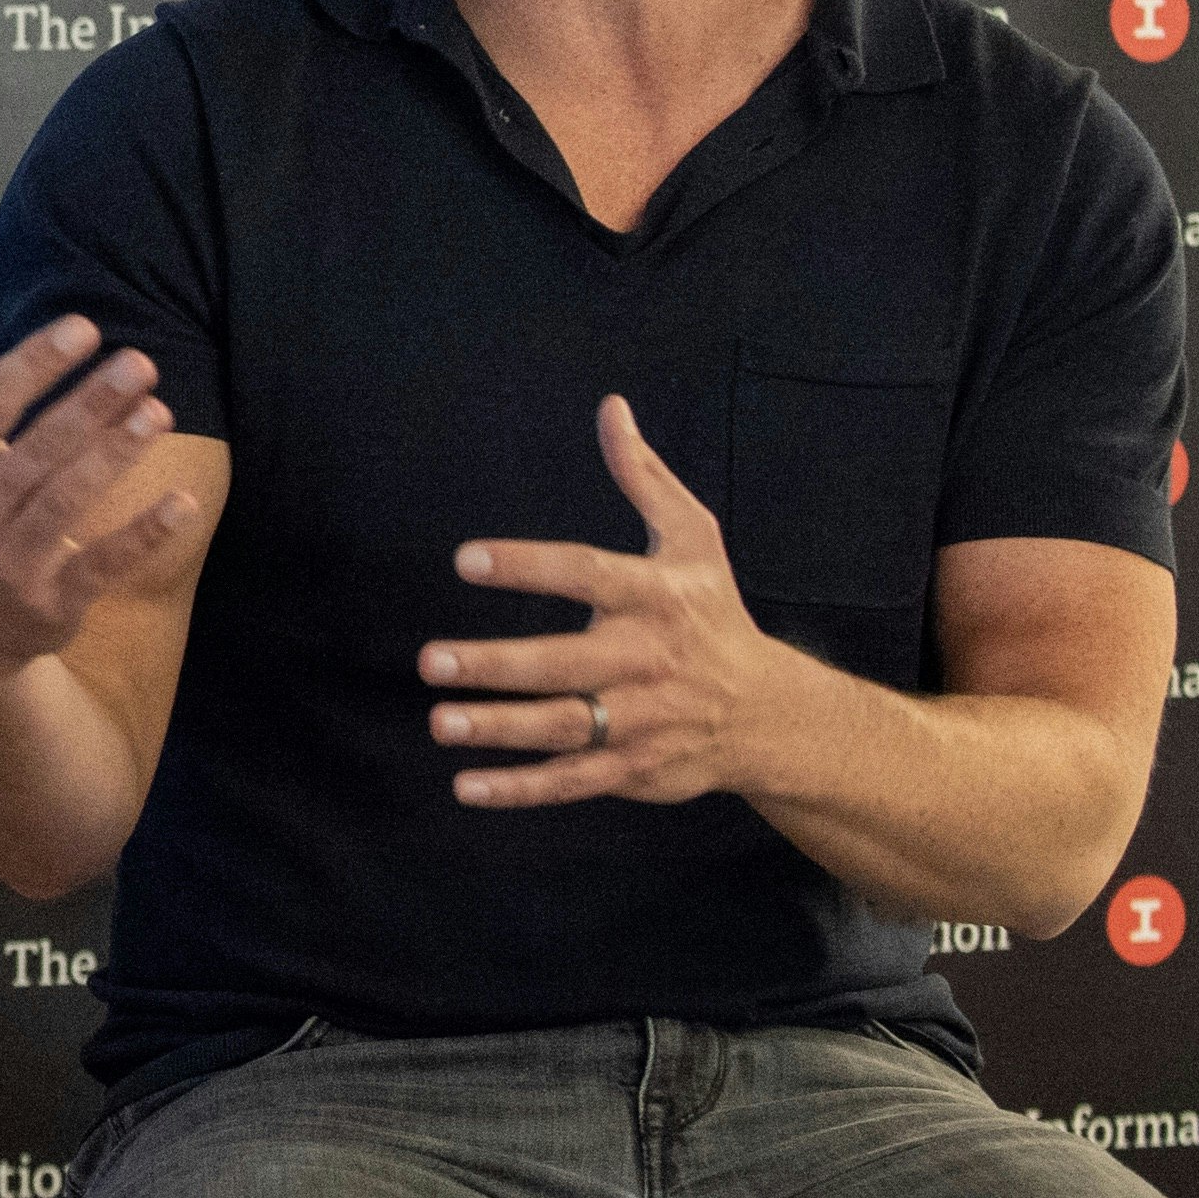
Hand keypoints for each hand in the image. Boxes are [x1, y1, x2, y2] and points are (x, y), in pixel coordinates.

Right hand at [0, 277, 199, 693]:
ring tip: (158, 411)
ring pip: (67, 501)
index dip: (34, 365)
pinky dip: (142, 536)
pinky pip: (101, 565)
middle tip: (139, 363)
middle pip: (35, 450)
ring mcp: (8, 564)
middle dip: (89, 404)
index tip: (83, 328)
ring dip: (115, 455)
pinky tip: (183, 502)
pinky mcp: (50, 604)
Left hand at [423, 395, 795, 806]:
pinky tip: (466, 785)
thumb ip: (644, 477)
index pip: (586, 574)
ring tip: (439, 721)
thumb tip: (611, 408)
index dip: (527, 567)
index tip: (465, 559)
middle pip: (565, 664)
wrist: (768, 713)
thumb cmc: (713, 614)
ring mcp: (641, 721)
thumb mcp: (693, 539)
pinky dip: (521, 789)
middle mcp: (648, 661)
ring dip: (499, 728)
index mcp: (657, 598)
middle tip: (430, 660)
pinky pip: (572, 781)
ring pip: (563, 728)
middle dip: (498, 665)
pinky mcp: (634, 768)